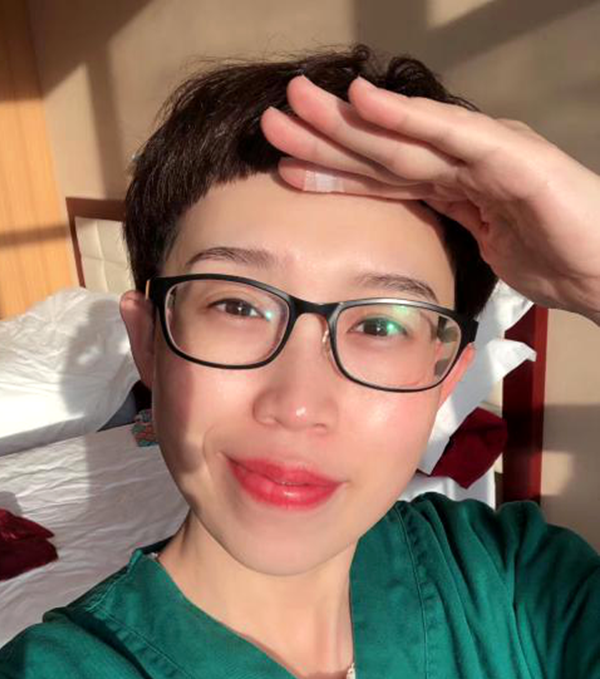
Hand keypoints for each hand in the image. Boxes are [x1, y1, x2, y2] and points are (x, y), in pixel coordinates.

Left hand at [260, 75, 599, 323]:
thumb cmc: (557, 262)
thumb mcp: (485, 254)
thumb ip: (450, 238)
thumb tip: (413, 251)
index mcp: (455, 188)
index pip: (384, 177)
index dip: (335, 170)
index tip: (286, 168)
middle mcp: (464, 163)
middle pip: (383, 149)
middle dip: (327, 136)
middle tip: (272, 122)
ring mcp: (486, 153)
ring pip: (405, 137)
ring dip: (348, 121)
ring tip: (297, 104)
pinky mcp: (510, 155)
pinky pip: (448, 134)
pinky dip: (405, 116)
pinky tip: (362, 101)